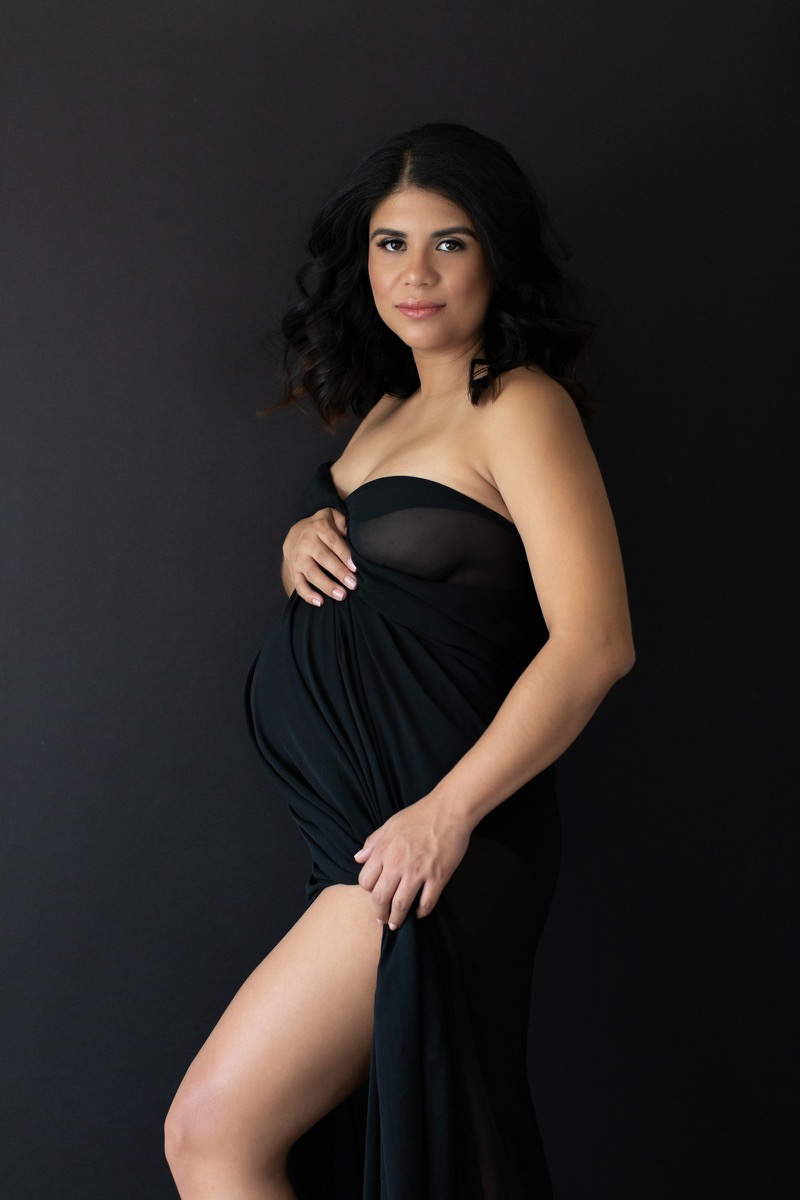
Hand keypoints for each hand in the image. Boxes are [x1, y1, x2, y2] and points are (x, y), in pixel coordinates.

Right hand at [282, 507, 357, 605]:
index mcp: (319, 527)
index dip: (344, 554)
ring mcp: (298, 557)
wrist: (296, 532)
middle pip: (323, 558)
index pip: (333, 541)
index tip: (355, 567)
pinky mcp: (293, 570)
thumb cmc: (322, 526)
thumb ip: (344, 523)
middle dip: (339, 572)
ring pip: (311, 572)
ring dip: (326, 585)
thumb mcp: (332, 517)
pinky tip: (320, 602)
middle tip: (353, 584)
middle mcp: (306, 541)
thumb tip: (355, 533)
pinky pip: (298, 584)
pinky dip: (308, 594)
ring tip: (341, 595)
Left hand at [353, 794, 471, 929]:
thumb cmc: (420, 815)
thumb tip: (358, 858)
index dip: (368, 890)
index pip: (366, 881)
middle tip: (382, 920)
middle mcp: (397, 864)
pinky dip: (421, 912)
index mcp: (384, 851)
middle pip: (380, 898)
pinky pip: (426, 903)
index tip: (375, 894)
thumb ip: (373, 842)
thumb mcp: (390, 824)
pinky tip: (420, 912)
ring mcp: (418, 872)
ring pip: (401, 905)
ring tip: (396, 924)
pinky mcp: (438, 877)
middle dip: (379, 913)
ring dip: (397, 919)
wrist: (449, 810)